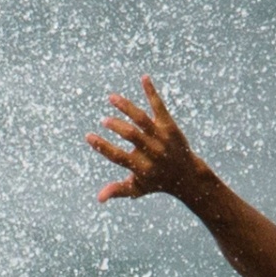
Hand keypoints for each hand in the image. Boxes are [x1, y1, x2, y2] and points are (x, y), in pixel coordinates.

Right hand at [86, 75, 207, 202]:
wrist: (187, 175)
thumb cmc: (156, 182)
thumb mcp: (137, 189)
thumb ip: (117, 190)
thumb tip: (98, 199)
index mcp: (141, 167)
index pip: (118, 156)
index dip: (102, 146)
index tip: (88, 136)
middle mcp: (152, 152)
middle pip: (131, 135)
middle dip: (116, 126)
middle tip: (104, 121)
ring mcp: (162, 137)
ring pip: (142, 119)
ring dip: (126, 107)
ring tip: (112, 98)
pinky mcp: (170, 126)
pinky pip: (159, 107)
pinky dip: (151, 92)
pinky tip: (144, 78)